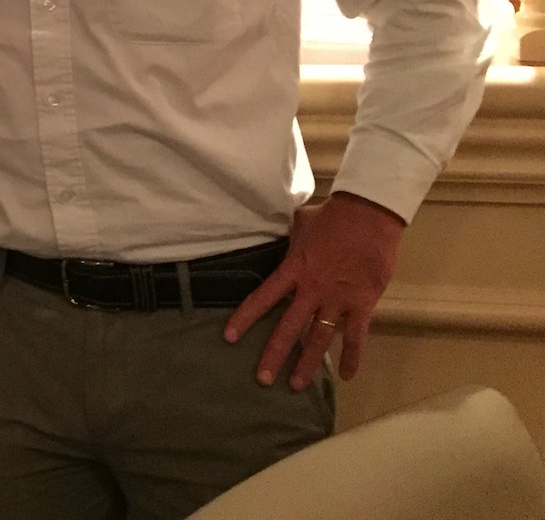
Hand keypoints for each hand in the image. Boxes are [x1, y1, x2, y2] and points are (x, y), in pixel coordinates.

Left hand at [223, 192, 405, 391]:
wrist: (369, 214)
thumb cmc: (332, 215)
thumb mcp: (299, 222)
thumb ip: (287, 237)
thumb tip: (274, 231)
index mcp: (294, 269)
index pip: (264, 297)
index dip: (246, 317)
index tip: (230, 337)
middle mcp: (312, 289)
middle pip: (289, 327)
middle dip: (274, 354)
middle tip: (262, 379)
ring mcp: (337, 299)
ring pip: (319, 338)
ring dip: (308, 363)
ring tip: (296, 385)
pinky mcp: (362, 303)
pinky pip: (356, 336)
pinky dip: (352, 357)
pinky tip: (346, 376)